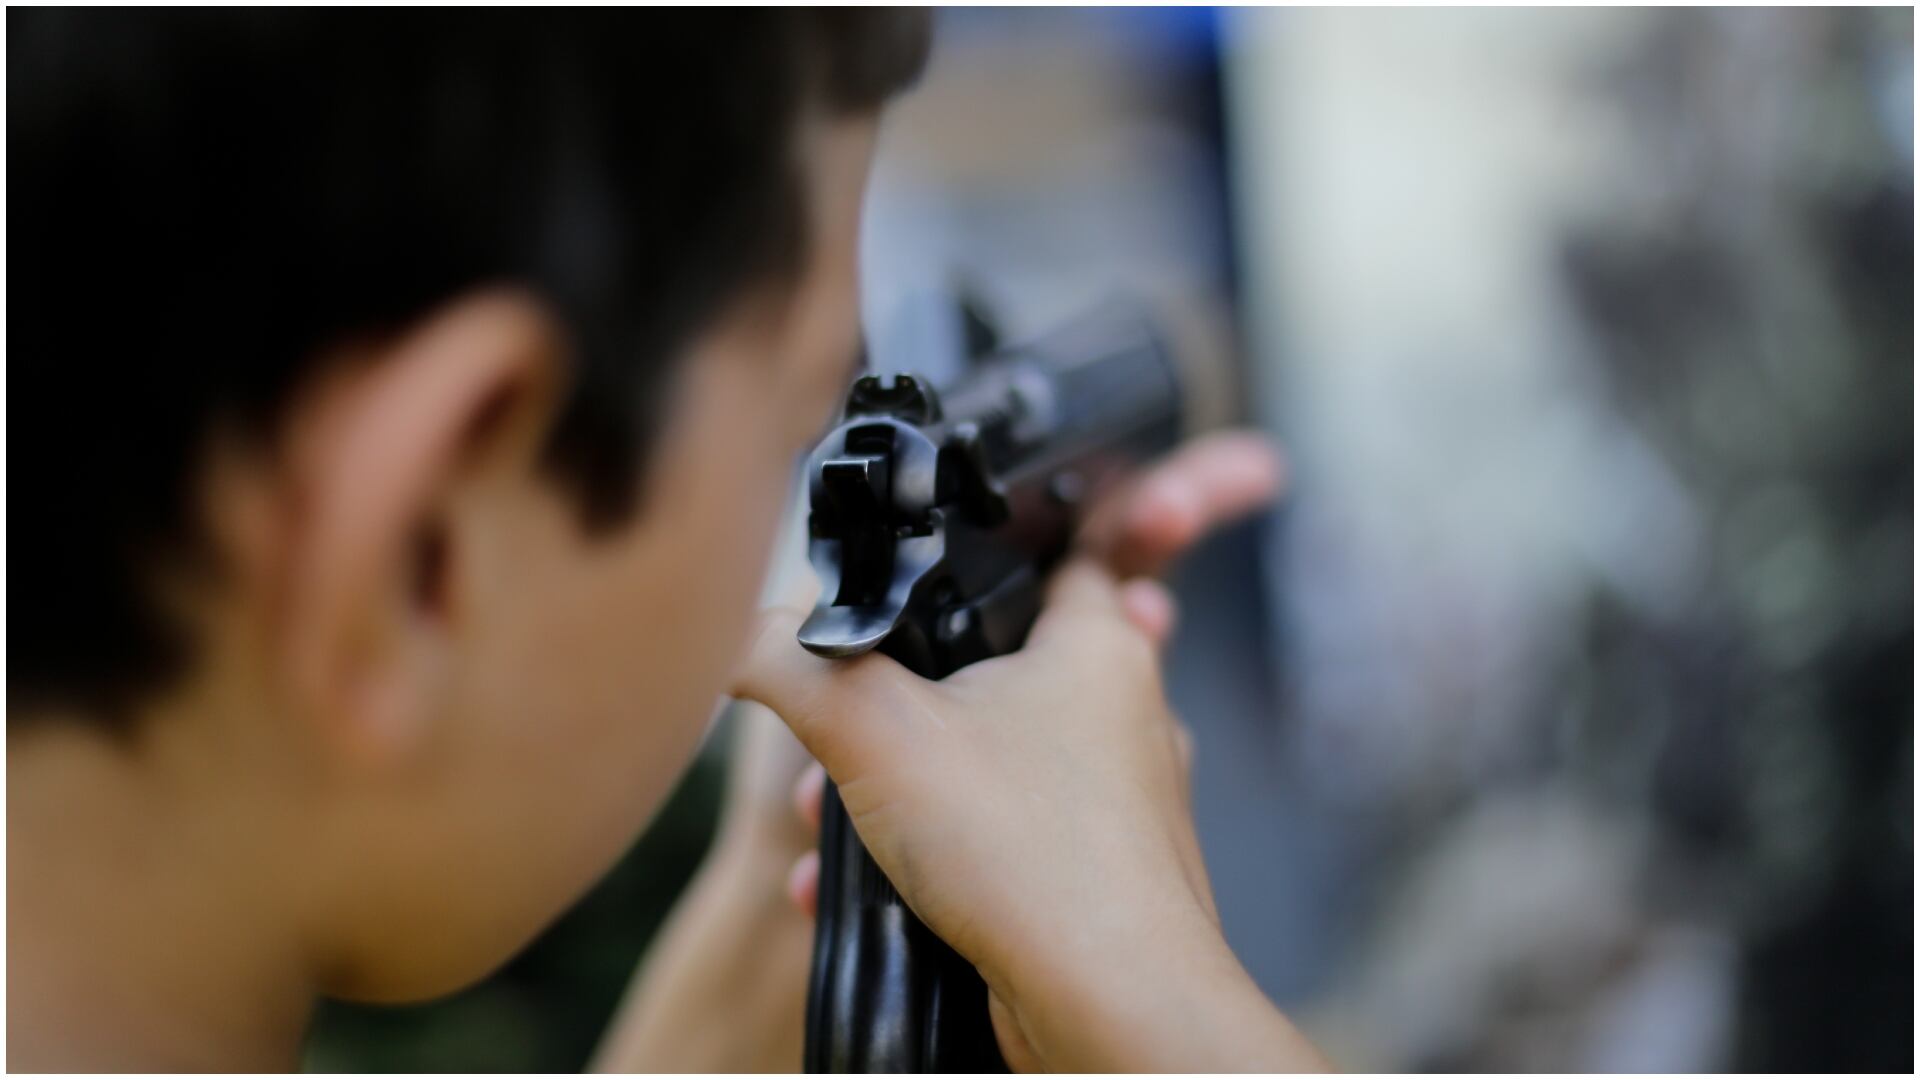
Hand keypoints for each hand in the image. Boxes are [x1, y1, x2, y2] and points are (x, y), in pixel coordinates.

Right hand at [783, 429, 1284, 913]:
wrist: (1105, 1010)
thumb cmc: (1031, 856)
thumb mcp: (874, 732)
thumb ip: (793, 663)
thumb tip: (735, 630)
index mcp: (1098, 648)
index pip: (1064, 550)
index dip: (996, 547)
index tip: (940, 561)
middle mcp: (1123, 717)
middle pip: (1003, 669)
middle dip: (909, 706)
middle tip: (849, 729)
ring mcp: (1116, 805)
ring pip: (990, 767)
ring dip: (904, 794)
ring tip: (833, 822)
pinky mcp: (1093, 879)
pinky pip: (997, 844)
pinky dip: (929, 859)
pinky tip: (850, 893)